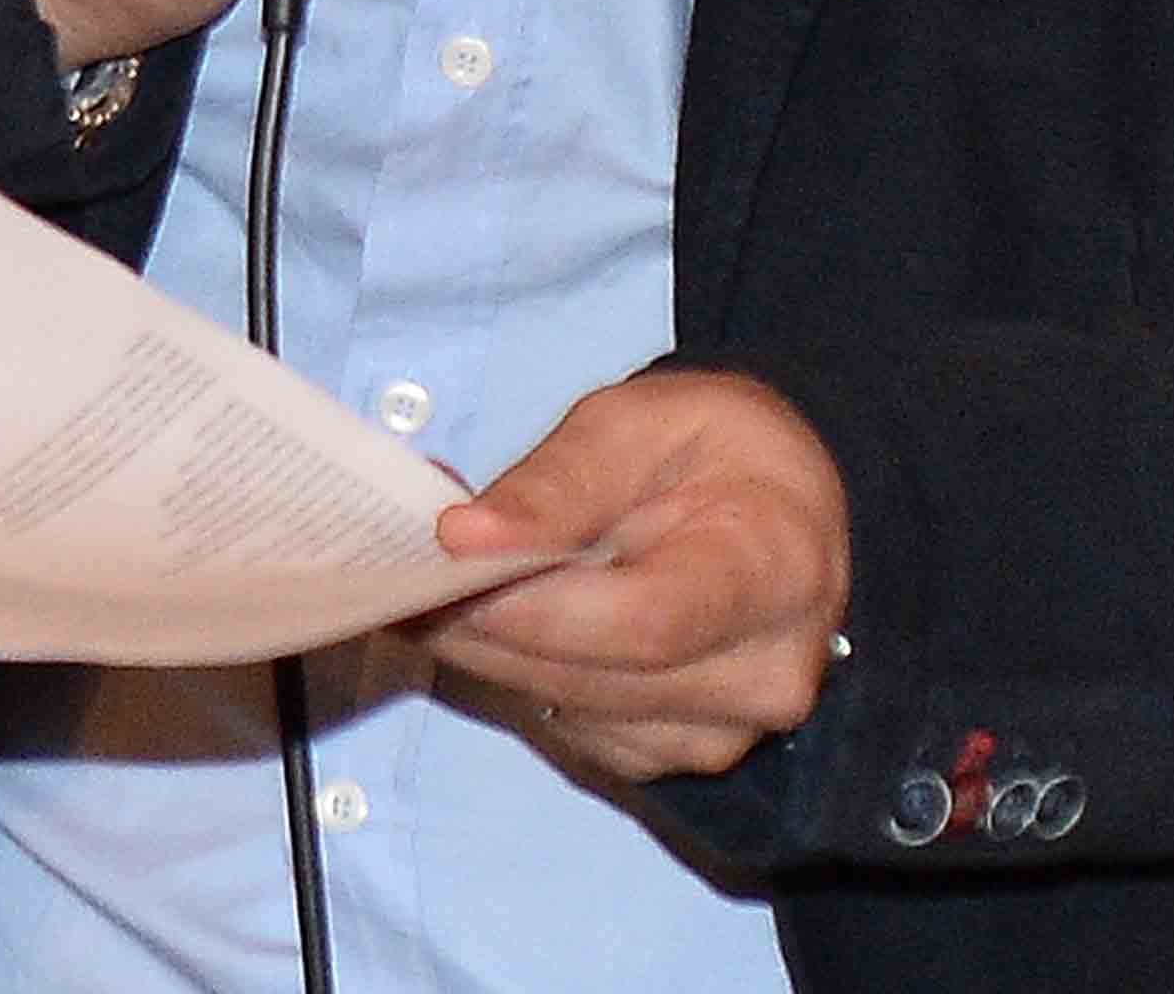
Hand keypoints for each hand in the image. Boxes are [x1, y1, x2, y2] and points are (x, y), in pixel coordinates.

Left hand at [425, 370, 851, 782]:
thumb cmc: (713, 447)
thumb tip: (463, 537)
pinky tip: (490, 620)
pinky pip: (578, 729)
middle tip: (396, 570)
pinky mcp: (681, 751)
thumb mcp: (637, 422)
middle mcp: (767, 669)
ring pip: (575, 708)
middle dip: (485, 624)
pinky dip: (522, 675)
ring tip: (430, 583)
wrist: (776, 503)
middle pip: (599, 674)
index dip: (537, 608)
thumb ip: (557, 483)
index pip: (649, 620)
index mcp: (776, 568)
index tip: (447, 566)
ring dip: (489, 651)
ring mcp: (728, 726)